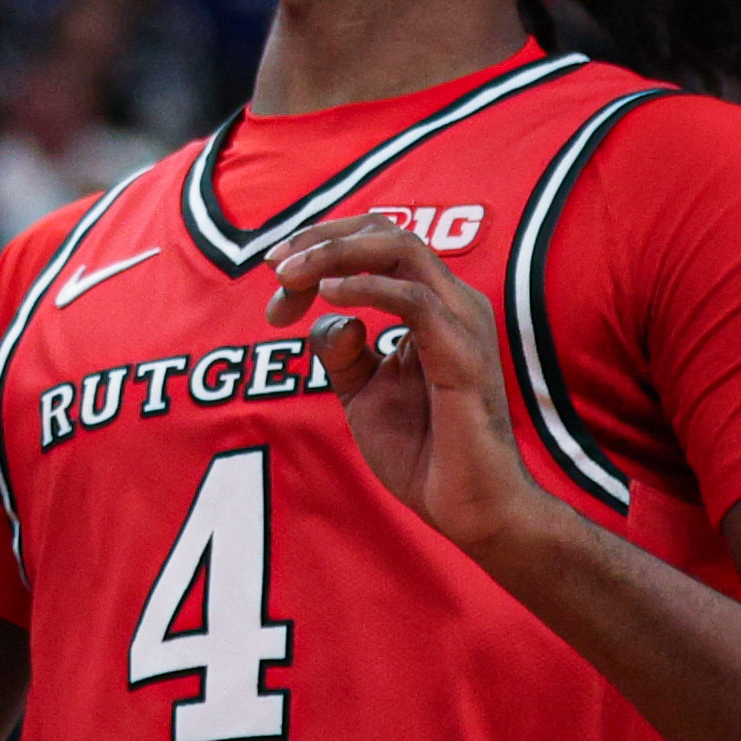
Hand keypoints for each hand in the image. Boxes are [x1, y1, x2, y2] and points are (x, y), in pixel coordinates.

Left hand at [264, 213, 544, 557]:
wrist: (467, 509)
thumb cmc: (424, 450)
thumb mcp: (361, 390)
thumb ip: (340, 349)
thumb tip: (330, 316)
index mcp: (431, 306)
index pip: (375, 242)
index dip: (319, 247)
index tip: (272, 275)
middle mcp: (453, 304)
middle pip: (386, 231)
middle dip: (321, 238)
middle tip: (274, 265)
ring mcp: (463, 326)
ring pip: (402, 249)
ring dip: (335, 254)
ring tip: (290, 276)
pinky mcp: (464, 358)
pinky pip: (416, 302)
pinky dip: (368, 288)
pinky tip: (329, 297)